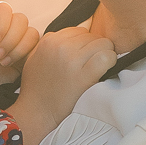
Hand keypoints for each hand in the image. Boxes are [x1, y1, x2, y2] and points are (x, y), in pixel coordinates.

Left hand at [0, 3, 39, 106]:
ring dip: (17, 48)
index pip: (4, 9)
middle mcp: (3, 29)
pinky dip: (25, 54)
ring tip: (2, 62)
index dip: (2, 23)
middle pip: (20, 20)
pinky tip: (10, 65)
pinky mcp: (24, 57)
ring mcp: (15, 43)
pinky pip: (36, 47)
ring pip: (30, 33)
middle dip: (10, 39)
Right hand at [12, 23, 115, 144]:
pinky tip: (106, 69)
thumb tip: (66, 37)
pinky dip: (110, 61)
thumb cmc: (36, 89)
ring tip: (99, 68)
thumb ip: (49, 44)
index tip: (84, 56)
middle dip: (95, 48)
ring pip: (103, 43)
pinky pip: (106, 57)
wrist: (36, 113)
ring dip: (105, 54)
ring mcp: (72, 61)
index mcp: (49, 41)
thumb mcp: (35, 58)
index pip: (79, 31)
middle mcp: (60, 47)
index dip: (85, 43)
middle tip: (92, 64)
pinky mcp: (83, 76)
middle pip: (92, 36)